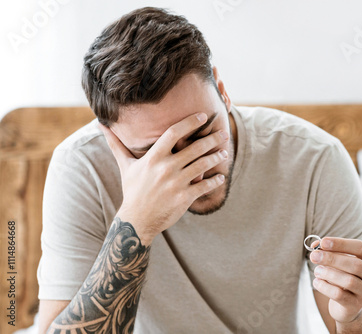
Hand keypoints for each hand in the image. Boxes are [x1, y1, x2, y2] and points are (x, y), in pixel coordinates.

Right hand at [98, 113, 228, 244]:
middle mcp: (166, 168)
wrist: (136, 220)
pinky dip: (215, 181)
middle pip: (195, 147)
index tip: (203, 116)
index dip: (190, 122)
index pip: (174, 132)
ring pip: (203, 165)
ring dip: (216, 157)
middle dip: (212, 139)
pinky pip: (205, 186)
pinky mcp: (184, 197)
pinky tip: (220, 177)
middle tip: (223, 133)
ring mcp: (176, 183)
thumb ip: (116, 144)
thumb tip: (100, 125)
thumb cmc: (132, 190)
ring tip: (224, 153)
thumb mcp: (125, 166)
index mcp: (153, 157)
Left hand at [310, 237, 361, 323]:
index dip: (341, 244)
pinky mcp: (357, 306)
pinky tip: (317, 282)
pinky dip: (325, 287)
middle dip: (332, 258)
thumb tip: (315, 245)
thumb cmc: (344, 275)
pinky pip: (339, 295)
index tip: (323, 242)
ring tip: (316, 270)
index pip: (361, 248)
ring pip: (349, 281)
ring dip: (328, 273)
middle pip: (356, 264)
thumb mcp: (340, 260)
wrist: (348, 304)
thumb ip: (329, 250)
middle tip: (314, 256)